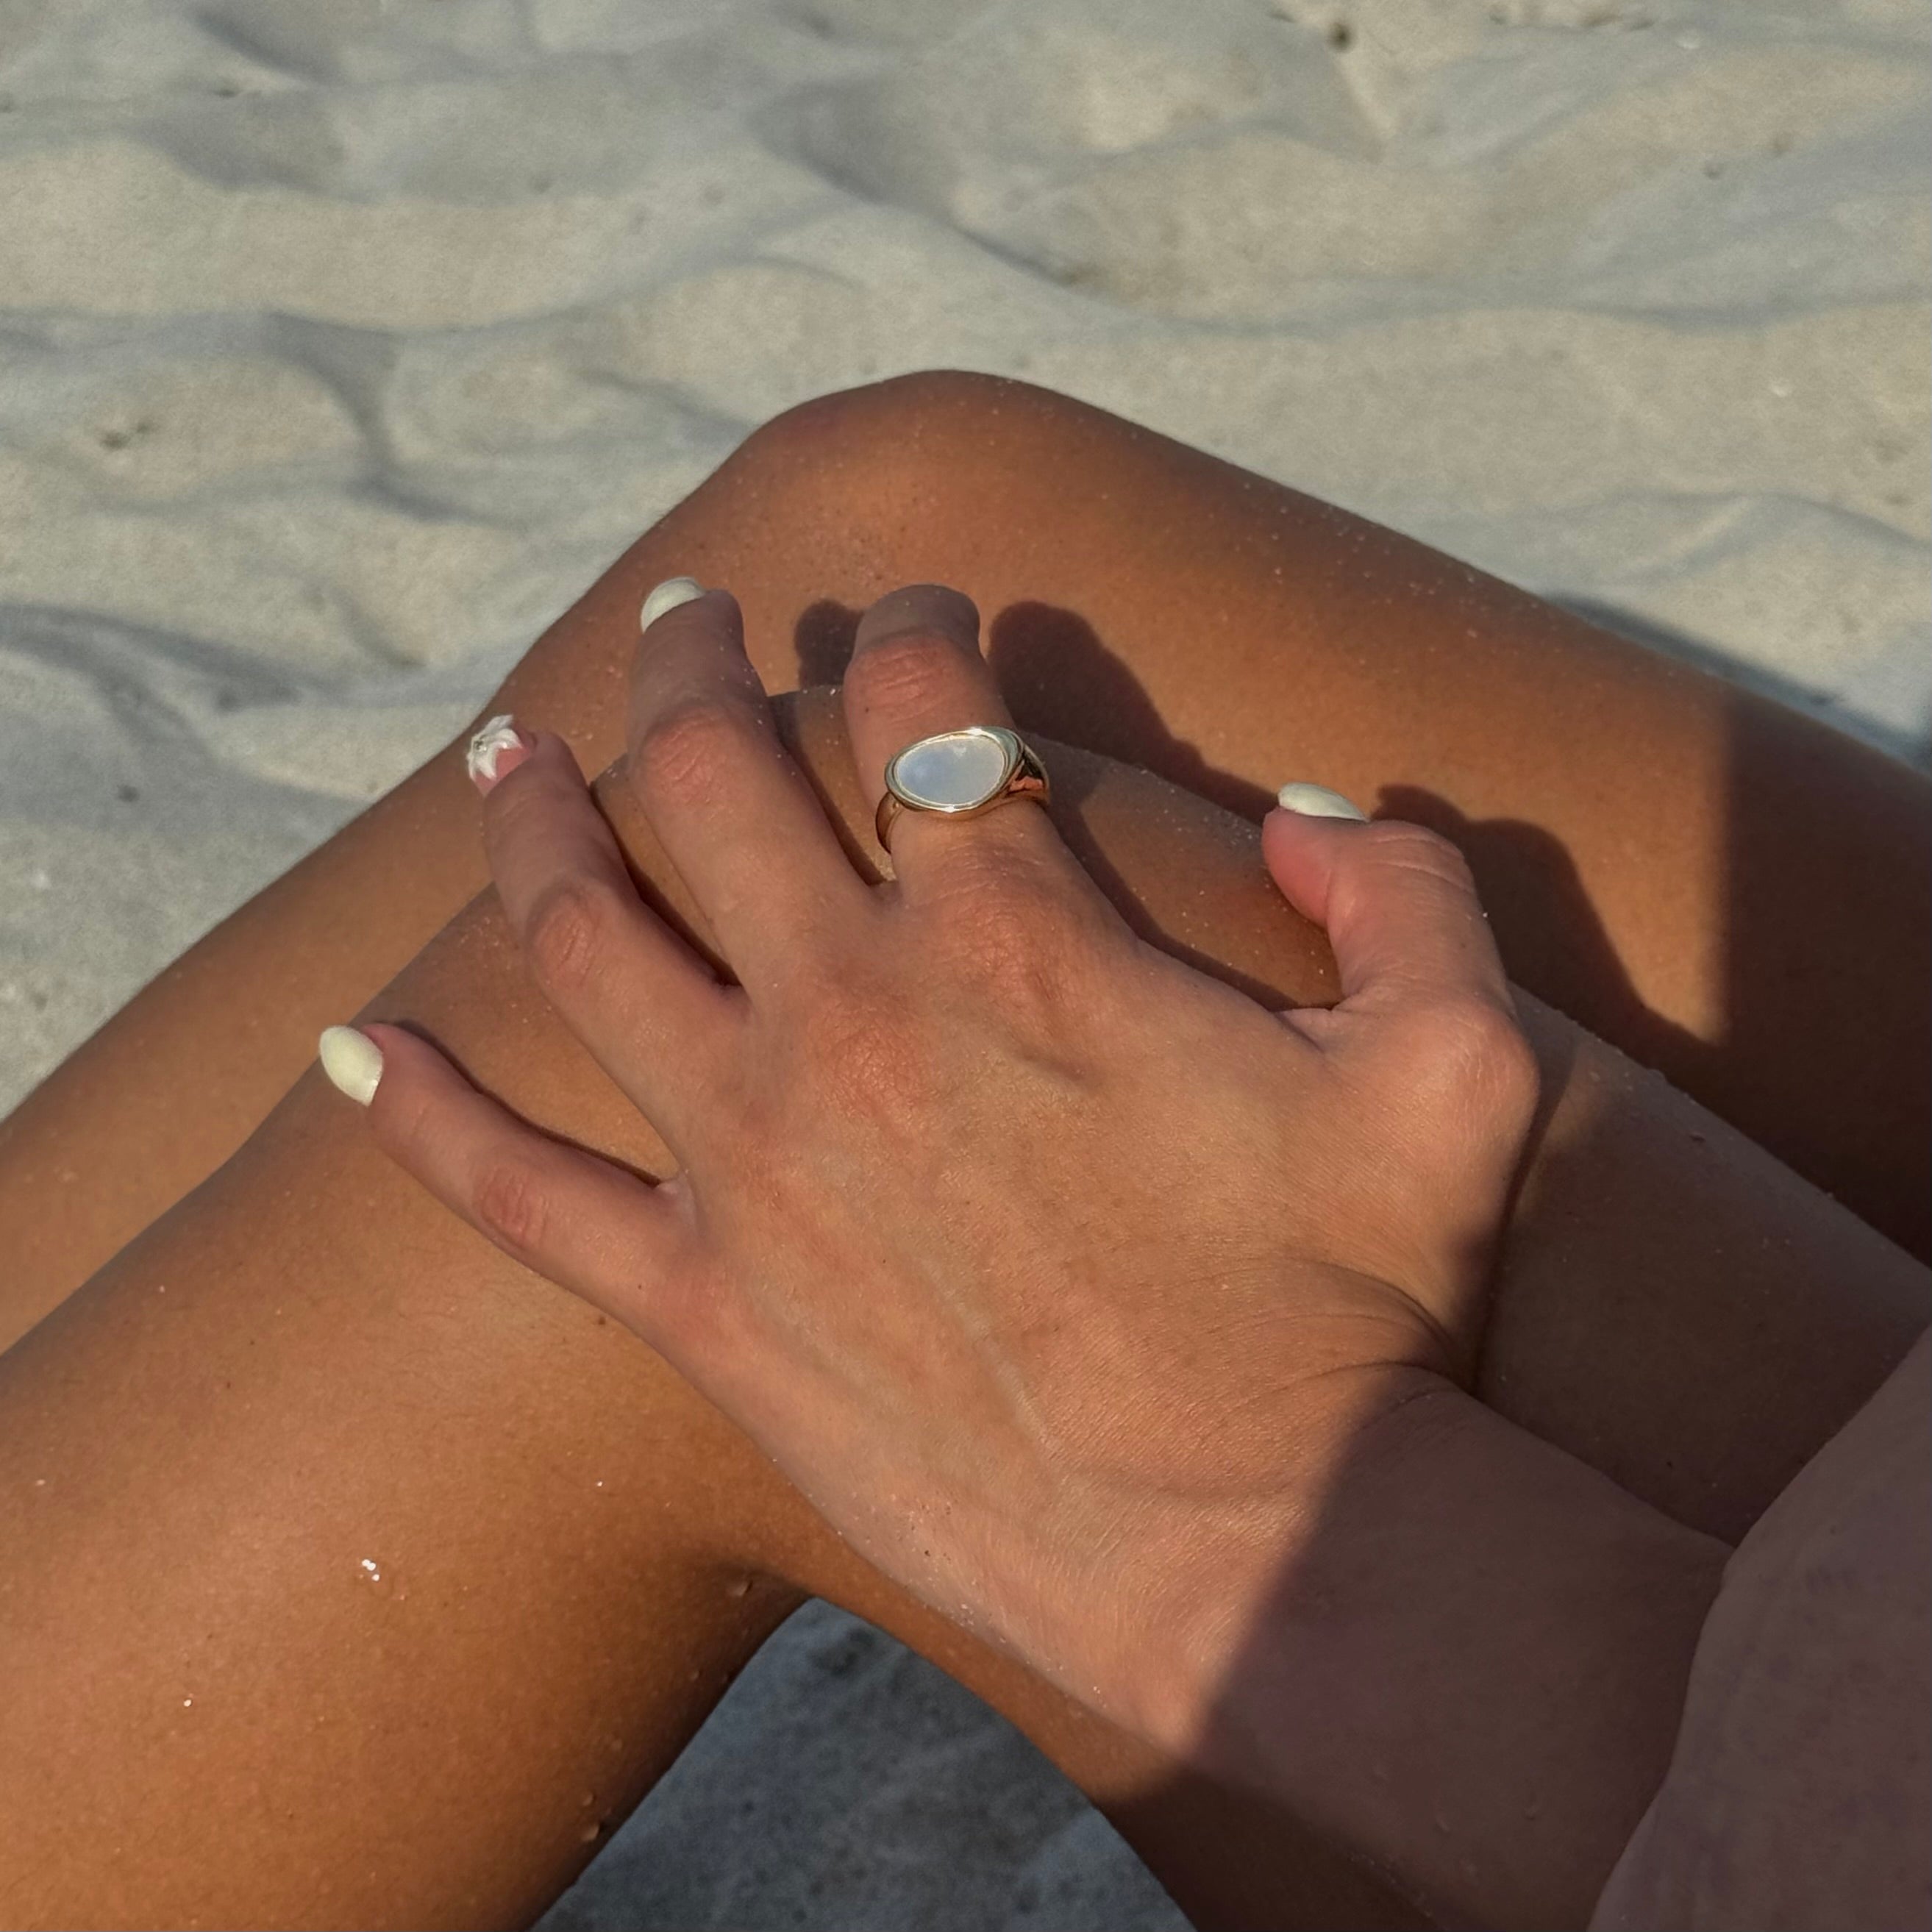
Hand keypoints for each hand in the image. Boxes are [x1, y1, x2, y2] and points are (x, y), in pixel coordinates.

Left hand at [347, 581, 1538, 1740]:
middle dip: (692, 671)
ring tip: (499, 750)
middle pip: (715, 780)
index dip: (916, 628)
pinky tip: (350, 1045)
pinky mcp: (701, 1305)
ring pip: (584, 934)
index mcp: (1018, 939)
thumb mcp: (1461, 1072)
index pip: (922, 711)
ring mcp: (751, 1161)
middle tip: (681, 622)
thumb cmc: (1362, 1320)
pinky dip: (416, 1113)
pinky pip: (508, 1194)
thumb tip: (1312, 801)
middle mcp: (853, 1018)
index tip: (914, 610)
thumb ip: (1405, 890)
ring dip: (530, 819)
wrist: (1260, 1563)